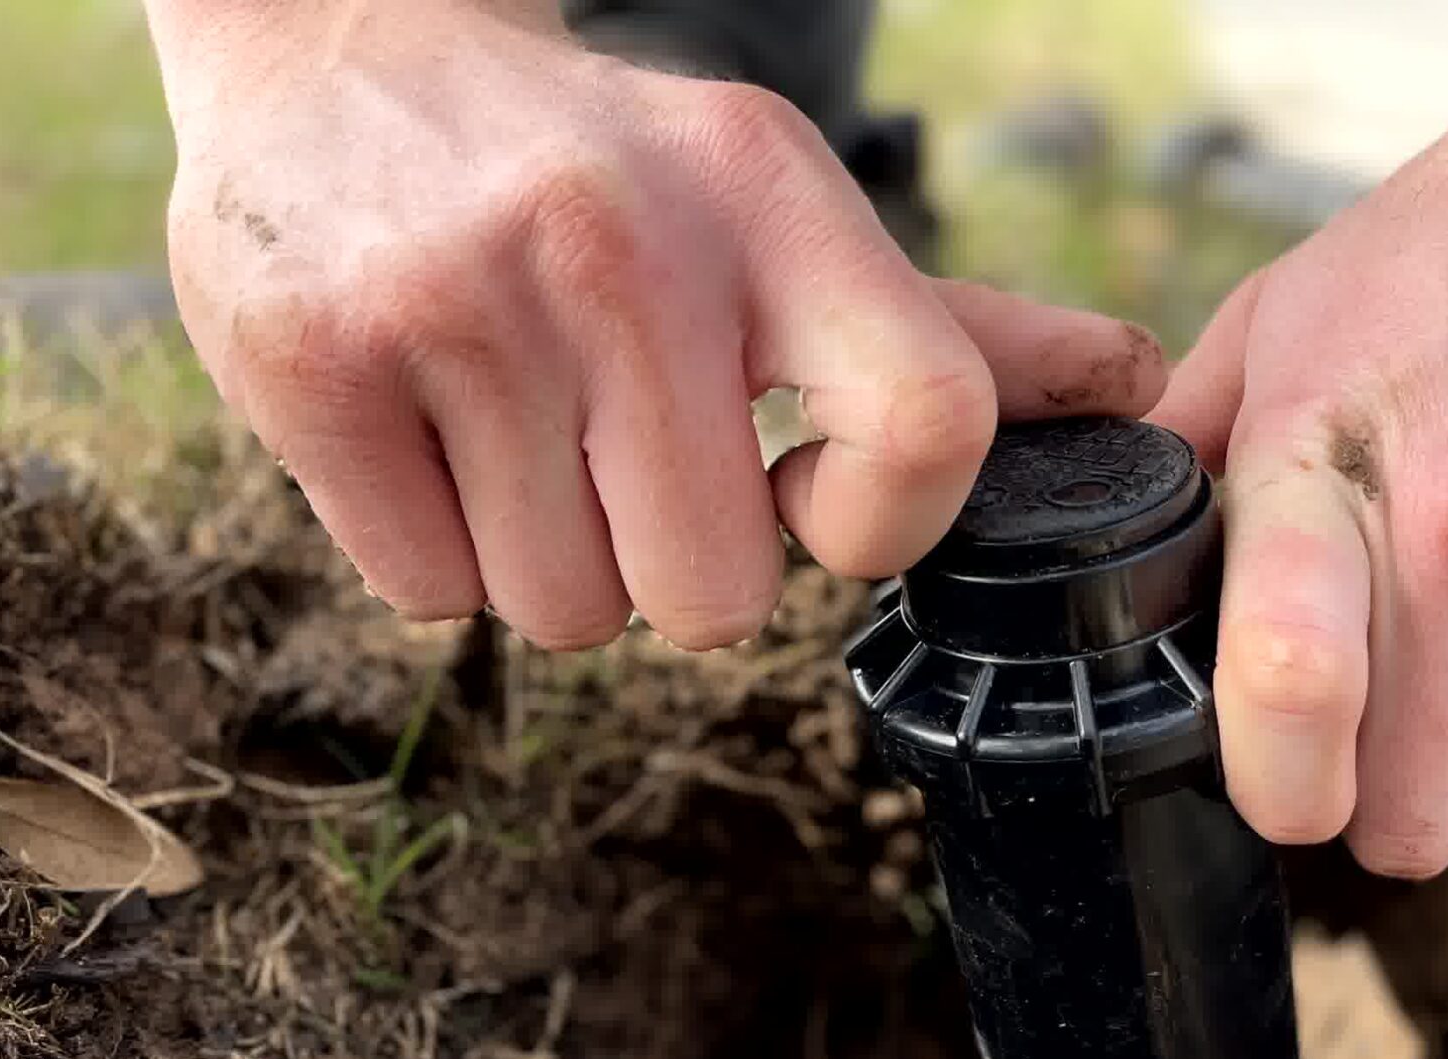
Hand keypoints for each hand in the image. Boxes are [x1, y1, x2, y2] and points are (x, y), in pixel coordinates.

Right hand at [146, 0, 1164, 648]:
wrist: (343, 54)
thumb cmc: (611, 176)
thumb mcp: (786, 213)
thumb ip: (955, 329)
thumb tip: (1136, 383)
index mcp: (773, 197)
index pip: (929, 430)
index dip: (877, 525)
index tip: (805, 497)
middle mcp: (623, 240)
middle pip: (712, 596)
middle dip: (673, 570)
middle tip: (625, 464)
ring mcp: (456, 297)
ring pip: (568, 614)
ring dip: (552, 564)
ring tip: (519, 431)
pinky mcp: (312, 358)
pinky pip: (431, 595)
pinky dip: (435, 553)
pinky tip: (429, 430)